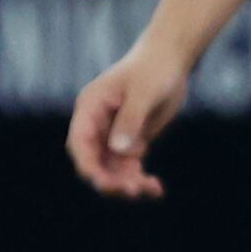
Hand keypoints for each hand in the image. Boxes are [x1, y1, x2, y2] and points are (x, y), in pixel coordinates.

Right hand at [68, 36, 191, 198]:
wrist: (170, 60)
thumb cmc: (154, 69)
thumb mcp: (144, 91)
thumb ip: (131, 119)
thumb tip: (119, 150)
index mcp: (90, 108)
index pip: (79, 142)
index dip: (88, 164)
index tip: (101, 181)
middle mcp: (96, 125)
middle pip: (93, 161)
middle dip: (109, 179)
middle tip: (132, 190)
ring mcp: (112, 135)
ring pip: (111, 168)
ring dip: (126, 183)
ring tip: (150, 190)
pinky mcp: (130, 141)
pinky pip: (129, 167)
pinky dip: (139, 179)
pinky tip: (156, 189)